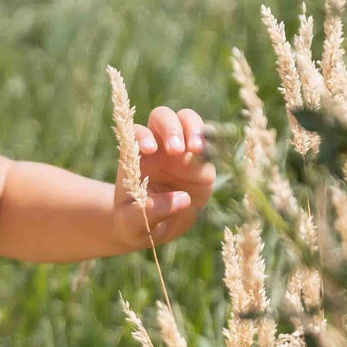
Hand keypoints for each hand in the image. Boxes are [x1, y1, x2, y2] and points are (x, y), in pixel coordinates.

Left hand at [110, 106, 215, 250]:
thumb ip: (152, 210)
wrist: (152, 230)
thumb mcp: (133, 223)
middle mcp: (159, 147)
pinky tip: (211, 153)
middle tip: (176, 150)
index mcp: (136, 156)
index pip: (138, 133)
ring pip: (189, 121)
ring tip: (197, 149)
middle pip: (164, 117)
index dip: (143, 135)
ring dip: (194, 128)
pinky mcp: (202, 164)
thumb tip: (183, 199)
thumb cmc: (134, 223)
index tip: (149, 150)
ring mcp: (182, 152)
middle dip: (171, 127)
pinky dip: (213, 141)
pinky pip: (210, 143)